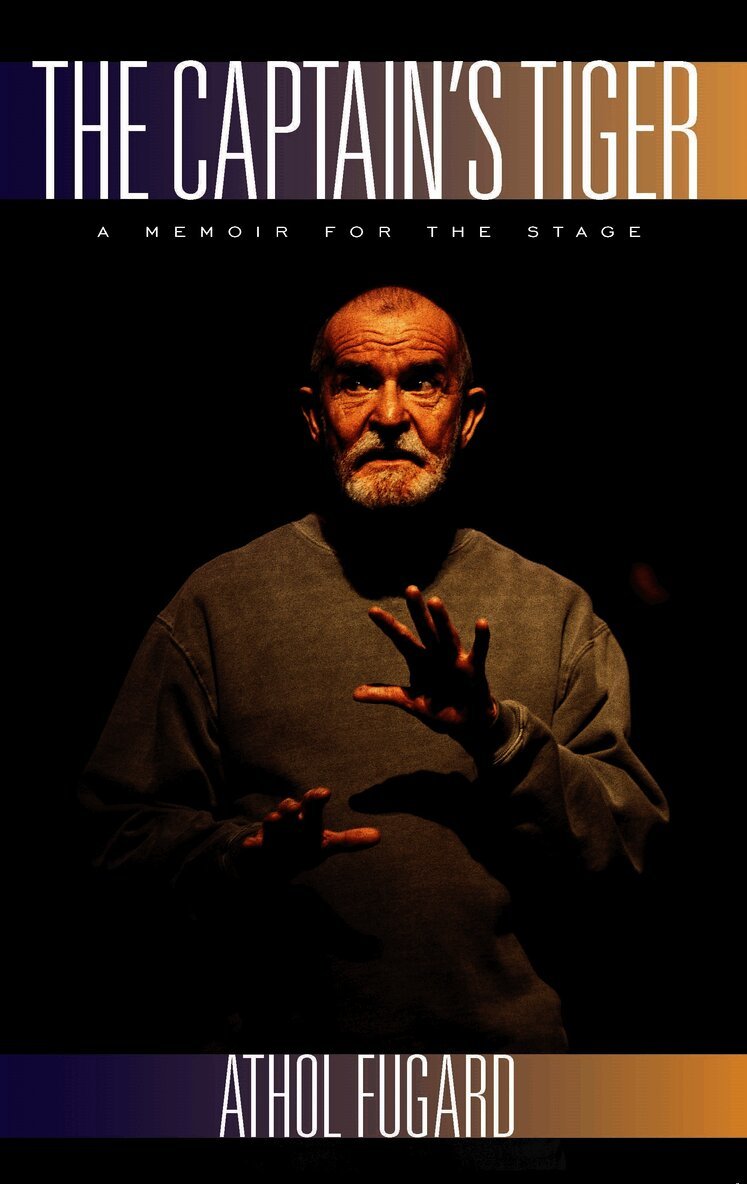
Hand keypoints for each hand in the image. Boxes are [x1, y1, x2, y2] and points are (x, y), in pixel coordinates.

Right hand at [240, 787, 379, 878]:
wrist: (270, 862)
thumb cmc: (301, 846)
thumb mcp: (325, 844)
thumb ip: (349, 840)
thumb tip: (378, 836)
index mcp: (305, 819)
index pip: (312, 804)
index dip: (316, 798)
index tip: (325, 793)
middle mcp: (287, 821)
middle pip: (289, 809)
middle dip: (292, 806)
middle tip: (296, 805)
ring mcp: (269, 834)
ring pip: (269, 823)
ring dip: (273, 820)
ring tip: (275, 818)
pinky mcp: (254, 849)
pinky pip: (250, 846)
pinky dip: (251, 845)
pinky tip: (251, 845)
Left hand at [353, 585, 504, 756]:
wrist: (465, 723)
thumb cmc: (438, 708)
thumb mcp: (410, 702)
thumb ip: (386, 694)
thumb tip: (353, 694)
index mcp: (419, 660)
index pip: (401, 639)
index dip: (388, 626)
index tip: (372, 610)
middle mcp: (436, 654)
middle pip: (424, 629)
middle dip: (417, 610)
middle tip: (410, 589)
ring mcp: (455, 659)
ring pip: (447, 635)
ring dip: (441, 619)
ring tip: (434, 601)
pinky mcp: (474, 669)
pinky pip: (478, 651)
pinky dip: (481, 638)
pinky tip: (481, 622)